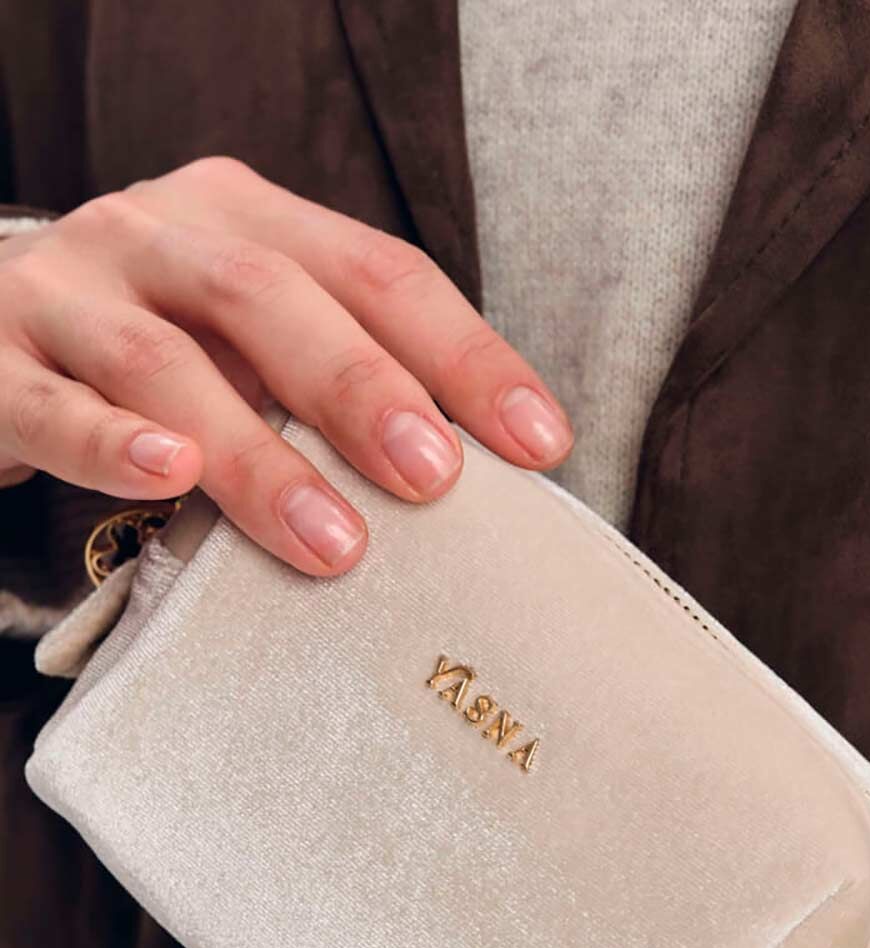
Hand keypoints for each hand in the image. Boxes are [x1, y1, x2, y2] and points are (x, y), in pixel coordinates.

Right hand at [0, 158, 572, 572]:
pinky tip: (171, 475)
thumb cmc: (154, 351)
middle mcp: (157, 235)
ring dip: (260, 455)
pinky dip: (113, 444)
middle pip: (273, 295)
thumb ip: (334, 378)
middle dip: (364, 388)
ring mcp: (68, 293)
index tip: (541, 442)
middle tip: (436, 480)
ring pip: (165, 363)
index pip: (376, 270)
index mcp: (245, 216)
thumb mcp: (250, 340)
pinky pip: (56, 408)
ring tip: (335, 538)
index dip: (464, 352)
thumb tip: (471, 480)